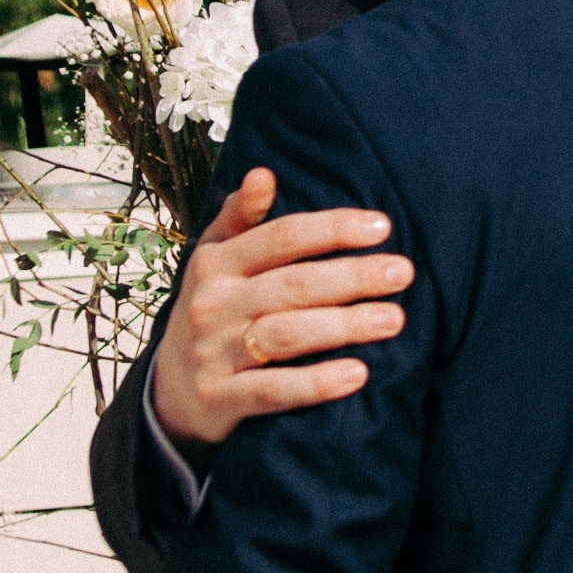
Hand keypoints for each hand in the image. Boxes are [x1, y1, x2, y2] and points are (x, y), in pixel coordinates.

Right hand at [149, 168, 411, 447]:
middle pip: (291, 285)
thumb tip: (262, 174)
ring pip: (286, 334)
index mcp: (215, 263)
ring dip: (344, 325)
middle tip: (402, 273)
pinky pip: (274, 390)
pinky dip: (316, 383)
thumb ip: (240, 219)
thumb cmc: (212, 313)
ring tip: (394, 319)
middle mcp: (212, 304)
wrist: (170, 390)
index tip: (382, 227)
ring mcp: (214, 353)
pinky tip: (358, 374)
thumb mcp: (214, 261)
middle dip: (351, 276)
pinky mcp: (220, 398)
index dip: (332, 229)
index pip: (280, 238)